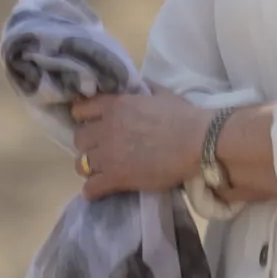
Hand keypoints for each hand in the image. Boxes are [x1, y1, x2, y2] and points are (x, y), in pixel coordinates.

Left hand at [65, 87, 216, 196]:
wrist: (197, 143)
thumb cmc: (184, 116)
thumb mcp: (161, 93)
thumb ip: (144, 89)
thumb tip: (140, 86)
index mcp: (115, 105)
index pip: (81, 109)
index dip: (85, 118)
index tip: (93, 124)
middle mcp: (105, 128)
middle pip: (79, 139)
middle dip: (88, 145)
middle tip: (101, 150)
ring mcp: (108, 154)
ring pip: (81, 164)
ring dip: (90, 167)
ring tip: (101, 171)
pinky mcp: (116, 177)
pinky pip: (91, 188)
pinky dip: (93, 191)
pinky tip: (99, 191)